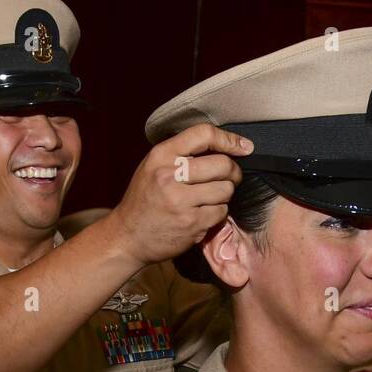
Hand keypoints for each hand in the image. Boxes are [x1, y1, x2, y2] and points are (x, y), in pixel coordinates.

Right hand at [106, 123, 251, 267]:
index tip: (243, 147)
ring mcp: (181, 201)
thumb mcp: (152, 167)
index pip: (203, 134)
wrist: (127, 237)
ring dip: (225, 194)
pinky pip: (221, 212)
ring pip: (225, 189)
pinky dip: (218, 213)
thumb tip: (221, 145)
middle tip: (230, 178)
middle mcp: (169, 175)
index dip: (229, 139)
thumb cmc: (144, 201)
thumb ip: (180, 154)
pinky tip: (204, 214)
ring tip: (211, 198)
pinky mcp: (191, 223)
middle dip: (233, 172)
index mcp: (160, 156)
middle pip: (222, 164)